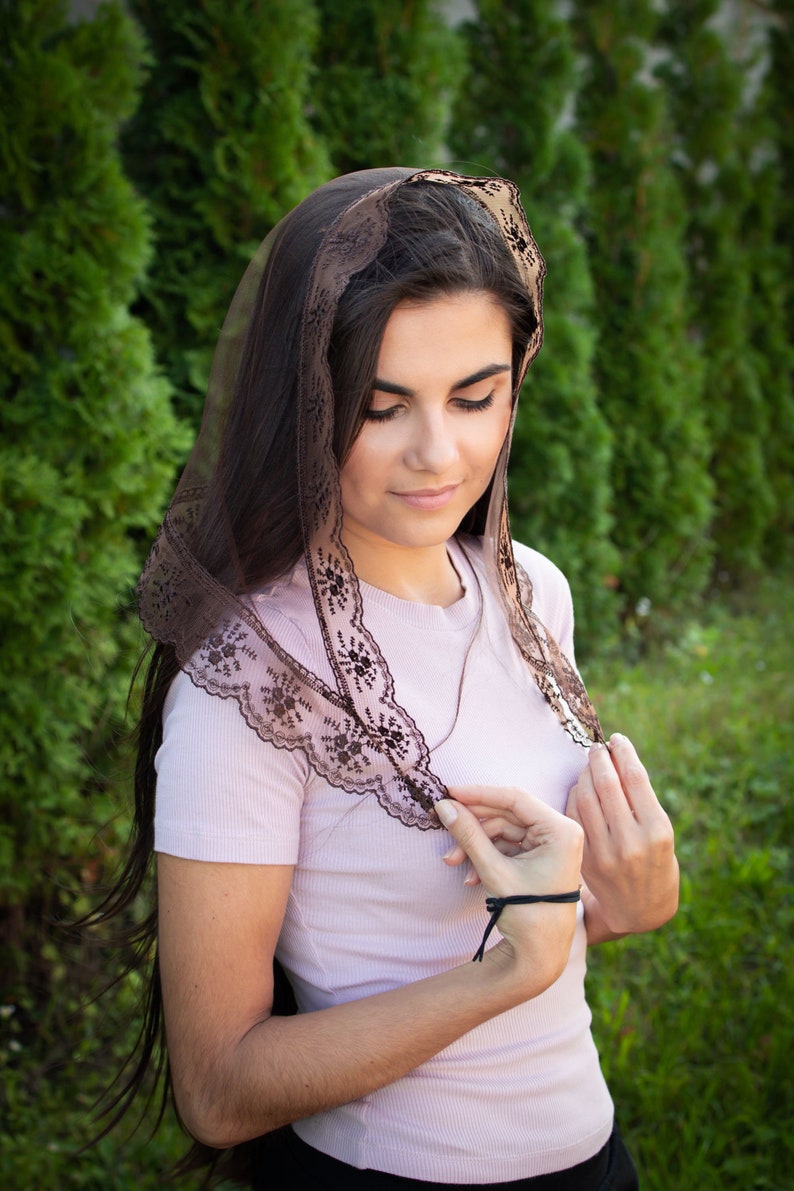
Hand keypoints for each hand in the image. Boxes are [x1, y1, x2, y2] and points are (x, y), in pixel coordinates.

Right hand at [435, 786, 582, 974]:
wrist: (540, 955)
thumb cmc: (528, 915)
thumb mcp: (494, 871)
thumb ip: (469, 835)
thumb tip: (444, 807)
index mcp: (561, 831)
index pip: (515, 799)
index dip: (480, 794)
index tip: (450, 792)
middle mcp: (560, 832)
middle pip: (508, 814)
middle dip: (474, 825)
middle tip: (443, 821)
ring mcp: (550, 845)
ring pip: (504, 830)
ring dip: (476, 844)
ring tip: (452, 862)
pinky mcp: (539, 856)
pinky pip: (507, 845)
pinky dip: (487, 855)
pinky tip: (470, 875)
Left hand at [566, 733, 677, 937]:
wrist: (641, 909)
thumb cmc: (655, 860)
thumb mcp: (660, 832)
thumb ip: (641, 799)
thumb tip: (618, 755)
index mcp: (657, 830)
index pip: (635, 778)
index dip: (623, 752)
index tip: (616, 739)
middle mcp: (632, 841)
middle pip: (607, 784)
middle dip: (600, 759)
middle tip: (597, 748)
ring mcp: (606, 852)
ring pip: (587, 797)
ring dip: (585, 774)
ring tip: (589, 765)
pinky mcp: (586, 859)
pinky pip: (575, 816)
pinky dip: (575, 796)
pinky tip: (580, 787)